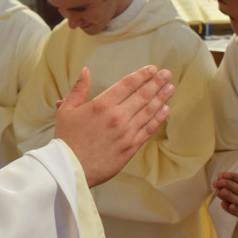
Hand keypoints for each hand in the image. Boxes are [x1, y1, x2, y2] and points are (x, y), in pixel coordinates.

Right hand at [55, 66, 173, 186]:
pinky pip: (148, 131)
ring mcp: (126, 133)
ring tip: (171, 88)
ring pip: (148, 112)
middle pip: (142, 96)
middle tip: (167, 74)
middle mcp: (117, 117)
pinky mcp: (130, 148)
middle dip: (156, 83)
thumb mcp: (66, 110)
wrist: (69, 168)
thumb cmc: (66, 139)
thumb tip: (86, 71)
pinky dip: (158, 119)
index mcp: (102, 105)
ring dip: (161, 98)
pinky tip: (165, 110)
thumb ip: (78, 89)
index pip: (127, 85)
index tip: (152, 69)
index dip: (141, 75)